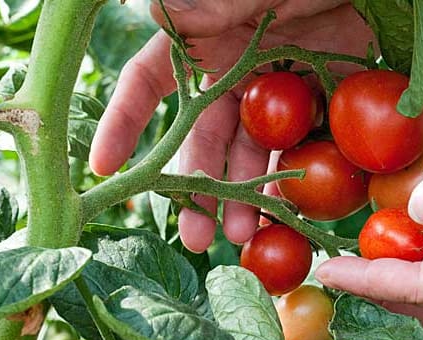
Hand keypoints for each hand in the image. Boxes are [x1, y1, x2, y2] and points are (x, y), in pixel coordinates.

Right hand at [89, 0, 373, 251]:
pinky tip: (286, 208)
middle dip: (196, 186)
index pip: (149, 85)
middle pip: (203, 137)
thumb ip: (207, 5)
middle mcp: (232, 72)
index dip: (125, 124)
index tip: (108, 169)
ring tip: (243, 233)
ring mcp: (274, 91)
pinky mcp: (315, 101)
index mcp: (204, 42)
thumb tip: (151, 11)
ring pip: (250, 151)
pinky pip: (300, 145)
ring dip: (244, 194)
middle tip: (196, 234)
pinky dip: (292, 176)